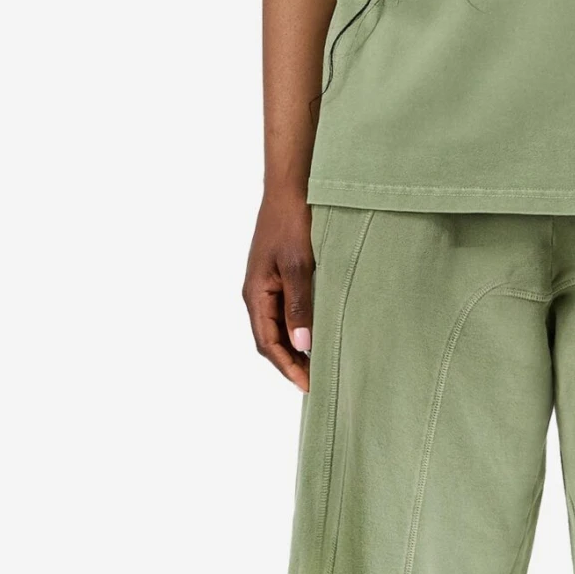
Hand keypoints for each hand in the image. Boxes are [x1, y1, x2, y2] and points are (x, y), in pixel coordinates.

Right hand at [243, 189, 314, 391]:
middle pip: (271, 339)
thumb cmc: (293, 222)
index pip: (267, 343)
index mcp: (256, 294)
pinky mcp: (279, 276)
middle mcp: (257, 293)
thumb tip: (302, 344)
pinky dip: (299, 327)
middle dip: (291, 362)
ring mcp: (267, 284)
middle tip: (317, 381)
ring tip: (318, 363)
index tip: (308, 385)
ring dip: (295, 346)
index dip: (287, 367)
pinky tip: (316, 332)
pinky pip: (285, 310)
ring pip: (278, 326)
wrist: (291, 188)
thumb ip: (300, 305)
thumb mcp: (299, 266)